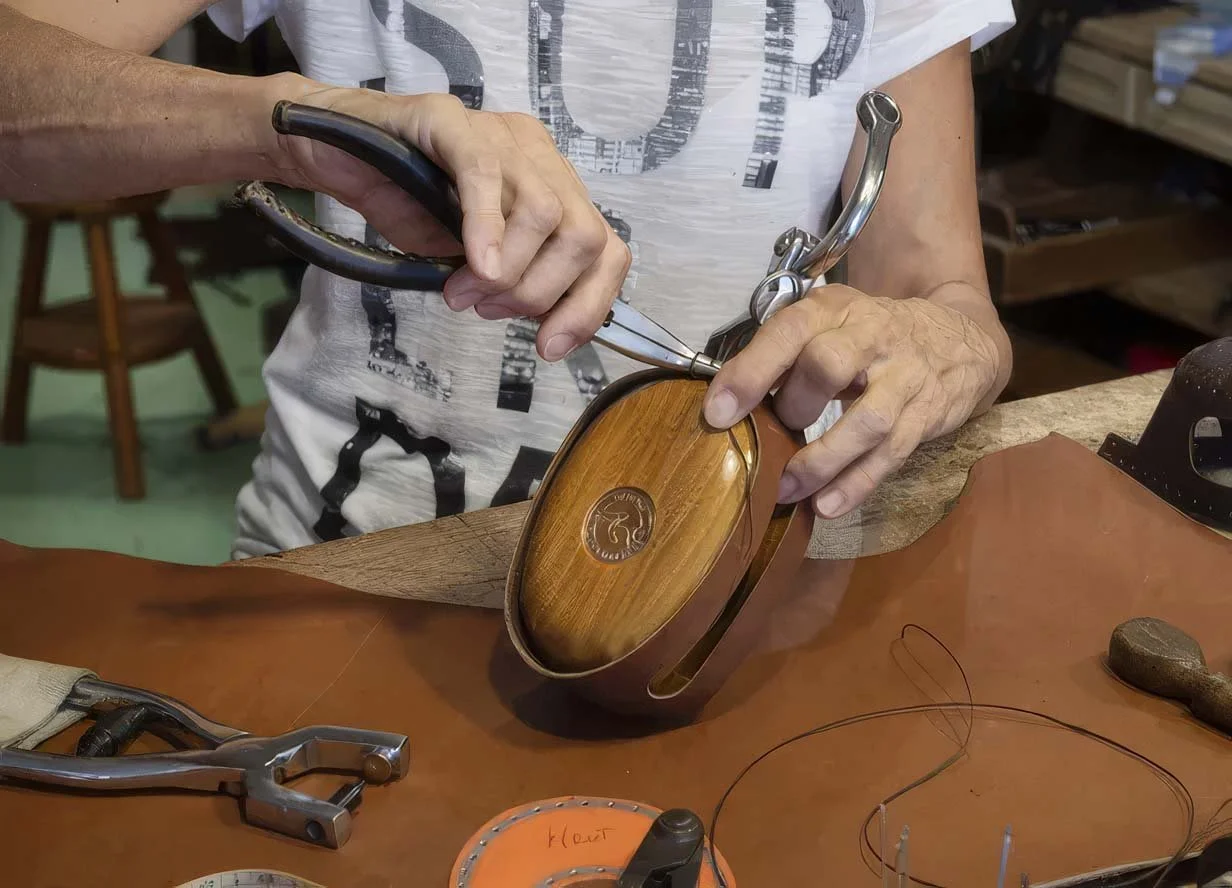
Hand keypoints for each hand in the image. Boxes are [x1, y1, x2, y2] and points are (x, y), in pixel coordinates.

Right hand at [269, 84, 630, 361]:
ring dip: (509, 273)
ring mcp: (496, 132)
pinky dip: (487, 230)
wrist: (334, 155)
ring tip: (464, 292)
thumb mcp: (474, 261)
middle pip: (585, 235)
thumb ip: (517, 283)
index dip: (588, 306)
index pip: (608, 250)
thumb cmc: (405, 203)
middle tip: (490, 310)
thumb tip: (549, 327)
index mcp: (553, 189)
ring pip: (546, 213)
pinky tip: (475, 268)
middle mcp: (537, 155)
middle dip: (541, 294)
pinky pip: (485, 174)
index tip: (550, 347)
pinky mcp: (449, 120)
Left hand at [701, 284, 1002, 517]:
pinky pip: (891, 455)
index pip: (789, 331)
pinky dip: (856, 484)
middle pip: (829, 365)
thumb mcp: (830, 325)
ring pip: (866, 421)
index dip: (751, 371)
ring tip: (786, 488)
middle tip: (773, 432)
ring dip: (821, 460)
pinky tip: (826, 506)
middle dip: (793, 406)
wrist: (959, 340)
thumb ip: (784, 355)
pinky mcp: (926, 416)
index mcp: (834, 309)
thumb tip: (725, 404)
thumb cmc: (870, 337)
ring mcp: (904, 377)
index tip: (716, 412)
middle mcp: (872, 336)